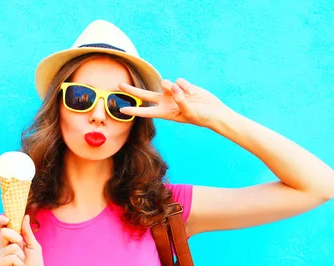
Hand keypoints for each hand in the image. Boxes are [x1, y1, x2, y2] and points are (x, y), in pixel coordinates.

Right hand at [0, 214, 43, 265]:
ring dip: (21, 255)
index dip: (2, 220)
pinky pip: (10, 257)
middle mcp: (3, 247)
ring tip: (22, 263)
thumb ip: (27, 232)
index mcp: (11, 241)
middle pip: (5, 232)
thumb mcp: (34, 246)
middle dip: (18, 238)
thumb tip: (25, 216)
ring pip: (11, 247)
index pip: (3, 227)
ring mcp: (0, 256)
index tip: (6, 218)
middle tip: (23, 248)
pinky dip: (18, 263)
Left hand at [118, 78, 234, 127]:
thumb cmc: (202, 117)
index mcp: (165, 113)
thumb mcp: (190, 112)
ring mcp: (173, 94)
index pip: (146, 112)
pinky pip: (179, 80)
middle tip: (119, 84)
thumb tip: (173, 88)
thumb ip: (180, 100)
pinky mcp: (181, 86)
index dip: (134, 111)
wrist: (214, 112)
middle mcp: (166, 103)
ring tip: (186, 95)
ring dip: (174, 87)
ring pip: (165, 83)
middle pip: (145, 95)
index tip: (122, 111)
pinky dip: (186, 86)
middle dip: (132, 90)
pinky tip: (192, 92)